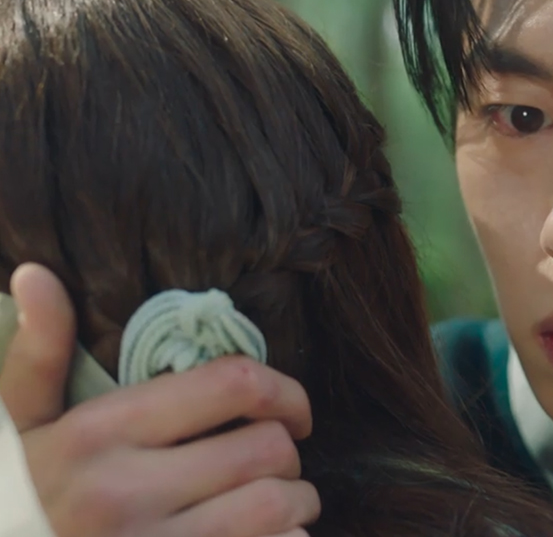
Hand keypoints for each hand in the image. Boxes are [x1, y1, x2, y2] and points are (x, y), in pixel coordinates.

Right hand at [0, 263, 318, 536]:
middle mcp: (125, 492)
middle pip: (266, 448)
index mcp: (99, 434)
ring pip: (274, 505)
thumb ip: (40, 354)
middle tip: (280, 461)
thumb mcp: (21, 427)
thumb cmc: (23, 498)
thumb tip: (36, 274)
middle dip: (289, 453)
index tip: (294, 410)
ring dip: (298, 502)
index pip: (233, 384)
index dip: (286, 390)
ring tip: (288, 501)